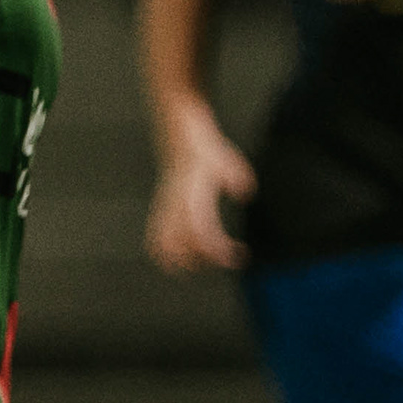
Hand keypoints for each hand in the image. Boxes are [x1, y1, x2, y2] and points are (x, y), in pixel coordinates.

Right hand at [145, 107, 254, 272]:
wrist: (181, 138)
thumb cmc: (206, 152)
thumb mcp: (226, 162)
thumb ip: (236, 178)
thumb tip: (245, 193)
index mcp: (191, 198)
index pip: (202, 235)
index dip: (219, 251)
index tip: (239, 254)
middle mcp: (175, 208)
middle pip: (187, 248)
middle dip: (208, 261)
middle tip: (230, 259)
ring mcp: (165, 211)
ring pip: (165, 248)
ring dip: (185, 262)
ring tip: (206, 264)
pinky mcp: (161, 213)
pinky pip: (156, 241)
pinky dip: (167, 256)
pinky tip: (187, 259)